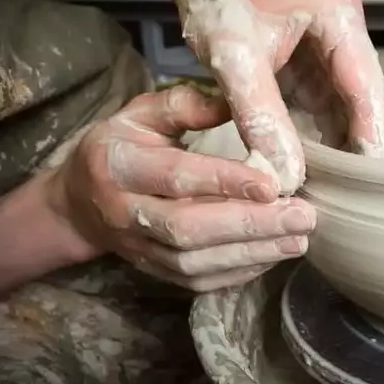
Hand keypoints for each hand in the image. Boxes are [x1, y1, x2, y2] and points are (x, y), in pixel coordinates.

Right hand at [49, 86, 315, 291]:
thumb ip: (185, 105)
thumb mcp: (142, 112)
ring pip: (196, 261)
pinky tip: (273, 255)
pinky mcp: (154, 271)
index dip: (225, 181)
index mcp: (118, 164)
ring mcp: (138, 248)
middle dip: (250, 224)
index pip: (176, 175)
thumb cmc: (123, 145)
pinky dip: (239, 272)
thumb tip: (237, 103)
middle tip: (303, 216)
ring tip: (298, 238)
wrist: (80, 201)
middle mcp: (124, 212)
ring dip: (252, 253)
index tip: (274, 182)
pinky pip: (198, 280)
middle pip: (190, 227)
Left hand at [177, 0, 383, 194]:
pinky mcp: (321, 69)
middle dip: (362, 144)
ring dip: (345, 146)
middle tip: (343, 189)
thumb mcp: (233, 59)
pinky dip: (326, 139)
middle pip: (375, 102)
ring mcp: (338, 53)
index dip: (371, 136)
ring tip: (325, 183)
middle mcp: (349, 35)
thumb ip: (261, 117)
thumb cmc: (218, 1)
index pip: (369, 87)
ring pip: (358, 112)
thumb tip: (285, 176)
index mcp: (340, 18)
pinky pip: (334, 112)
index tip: (368, 181)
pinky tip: (310, 164)